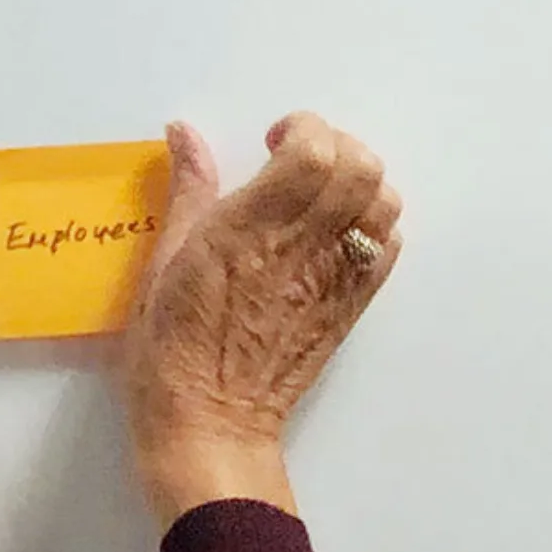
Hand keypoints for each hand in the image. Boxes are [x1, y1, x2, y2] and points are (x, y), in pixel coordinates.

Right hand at [119, 114, 401, 523]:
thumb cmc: (172, 348)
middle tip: (301, 160)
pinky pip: (388, 250)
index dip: (305, 130)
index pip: (314, 152)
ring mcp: (336, 277)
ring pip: (386, 205)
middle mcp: (305, 247)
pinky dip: (374, 228)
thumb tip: (185, 134)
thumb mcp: (163, 261)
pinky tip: (336, 236)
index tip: (275, 140)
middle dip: (338, 146)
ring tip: (322, 195)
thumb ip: (188, 190)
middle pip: (362, 169)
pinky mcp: (352, 306)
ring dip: (361, 185)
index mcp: (251, 228)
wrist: (212, 421)